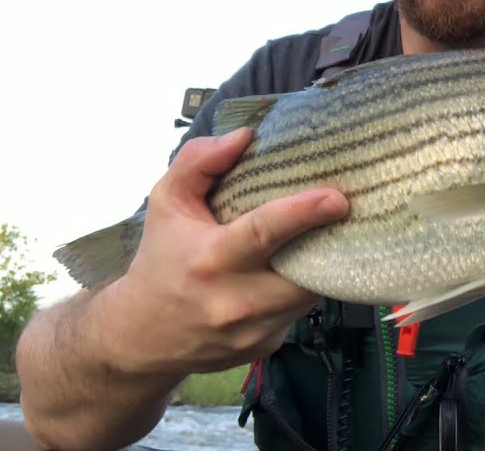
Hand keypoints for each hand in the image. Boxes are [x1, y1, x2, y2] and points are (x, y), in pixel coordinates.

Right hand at [104, 128, 349, 375]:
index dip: (303, 214)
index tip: (337, 199)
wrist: (140, 336)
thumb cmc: (162, 258)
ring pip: (309, 293)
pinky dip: (300, 292)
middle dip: (326, 244)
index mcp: (209, 260)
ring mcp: (251, 332)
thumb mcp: (167, 203)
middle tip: (343, 217)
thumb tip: (244, 136)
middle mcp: (233, 302)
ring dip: (317, 266)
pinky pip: (299, 313)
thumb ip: (199, 162)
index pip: (263, 233)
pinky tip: (291, 274)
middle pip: (303, 270)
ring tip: (315, 240)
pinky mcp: (265, 348)